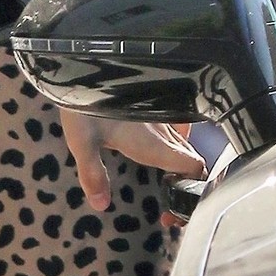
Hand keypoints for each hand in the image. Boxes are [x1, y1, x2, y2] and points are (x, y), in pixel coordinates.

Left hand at [60, 111, 203, 210]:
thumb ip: (93, 174)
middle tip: (170, 208)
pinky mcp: (155, 108)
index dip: (192, 191)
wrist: (86, 65)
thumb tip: (101, 205)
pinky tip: (162, 151)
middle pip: (192, 161)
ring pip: (185, 146)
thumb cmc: (84, 102)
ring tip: (170, 184)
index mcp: (153, 143)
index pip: (192, 167)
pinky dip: (177, 147)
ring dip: (182, 168)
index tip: (174, 210)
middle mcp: (163, 132)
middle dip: (187, 187)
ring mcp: (162, 118)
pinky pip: (177, 130)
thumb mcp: (82, 141)